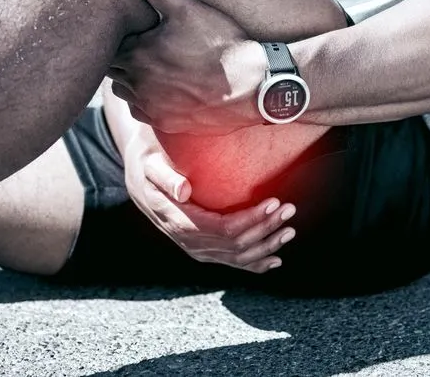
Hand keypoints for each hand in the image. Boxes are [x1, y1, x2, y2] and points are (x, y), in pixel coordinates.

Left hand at [109, 0, 265, 134]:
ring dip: (130, 81)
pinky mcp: (167, 123)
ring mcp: (151, 107)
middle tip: (138, 45)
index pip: (106, 46)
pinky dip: (146, 101)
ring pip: (122, 93)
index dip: (114, 36)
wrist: (254, 86)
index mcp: (136, 55)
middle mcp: (137, 85)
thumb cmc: (222, 43)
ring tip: (149, 66)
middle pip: (111, 71)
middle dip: (121, 58)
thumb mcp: (187, 8)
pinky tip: (163, 88)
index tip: (126, 28)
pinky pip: (142, 113)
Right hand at [122, 128, 296, 272]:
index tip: (273, 201)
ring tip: (289, 229)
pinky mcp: (204, 250)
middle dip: (266, 228)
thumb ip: (166, 177)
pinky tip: (275, 259)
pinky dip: (255, 264)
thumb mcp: (151, 166)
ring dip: (267, 245)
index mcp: (178, 222)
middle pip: (236, 244)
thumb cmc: (150, 166)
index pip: (223, 228)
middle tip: (289, 209)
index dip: (251, 219)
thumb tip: (184, 190)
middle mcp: (189, 242)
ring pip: (238, 256)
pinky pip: (232, 262)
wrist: (139, 182)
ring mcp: (197, 249)